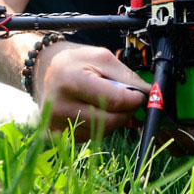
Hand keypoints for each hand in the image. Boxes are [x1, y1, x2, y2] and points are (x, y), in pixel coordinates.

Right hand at [33, 41, 150, 141]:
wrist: (43, 69)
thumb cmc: (74, 60)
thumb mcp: (101, 57)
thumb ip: (126, 76)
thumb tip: (149, 94)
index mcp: (71, 81)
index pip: (113, 101)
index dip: (134, 100)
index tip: (141, 96)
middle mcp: (59, 106)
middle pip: (108, 121)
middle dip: (127, 113)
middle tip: (131, 103)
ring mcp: (54, 124)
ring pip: (100, 132)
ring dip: (113, 120)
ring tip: (109, 103)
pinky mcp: (53, 135)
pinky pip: (88, 136)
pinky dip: (98, 126)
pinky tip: (94, 111)